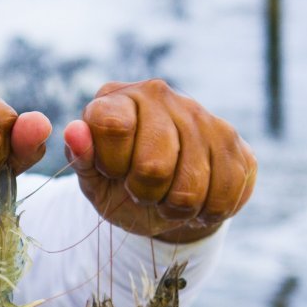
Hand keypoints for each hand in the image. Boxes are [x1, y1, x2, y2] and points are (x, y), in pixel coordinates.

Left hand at [64, 80, 256, 242]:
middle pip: (155, 166)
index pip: (112, 125)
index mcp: (117, 99)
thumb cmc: (119, 183)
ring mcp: (202, 115)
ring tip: (168, 198)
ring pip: (193, 186)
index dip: (113, 164)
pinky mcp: (233, 141)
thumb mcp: (93, 178)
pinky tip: (197, 201)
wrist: (166, 194)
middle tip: (143, 191)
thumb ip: (81, 158)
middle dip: (145, 194)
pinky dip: (208, 211)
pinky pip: (227, 191)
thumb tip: (73, 131)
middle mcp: (160, 96)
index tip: (114, 173)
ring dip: (176, 208)